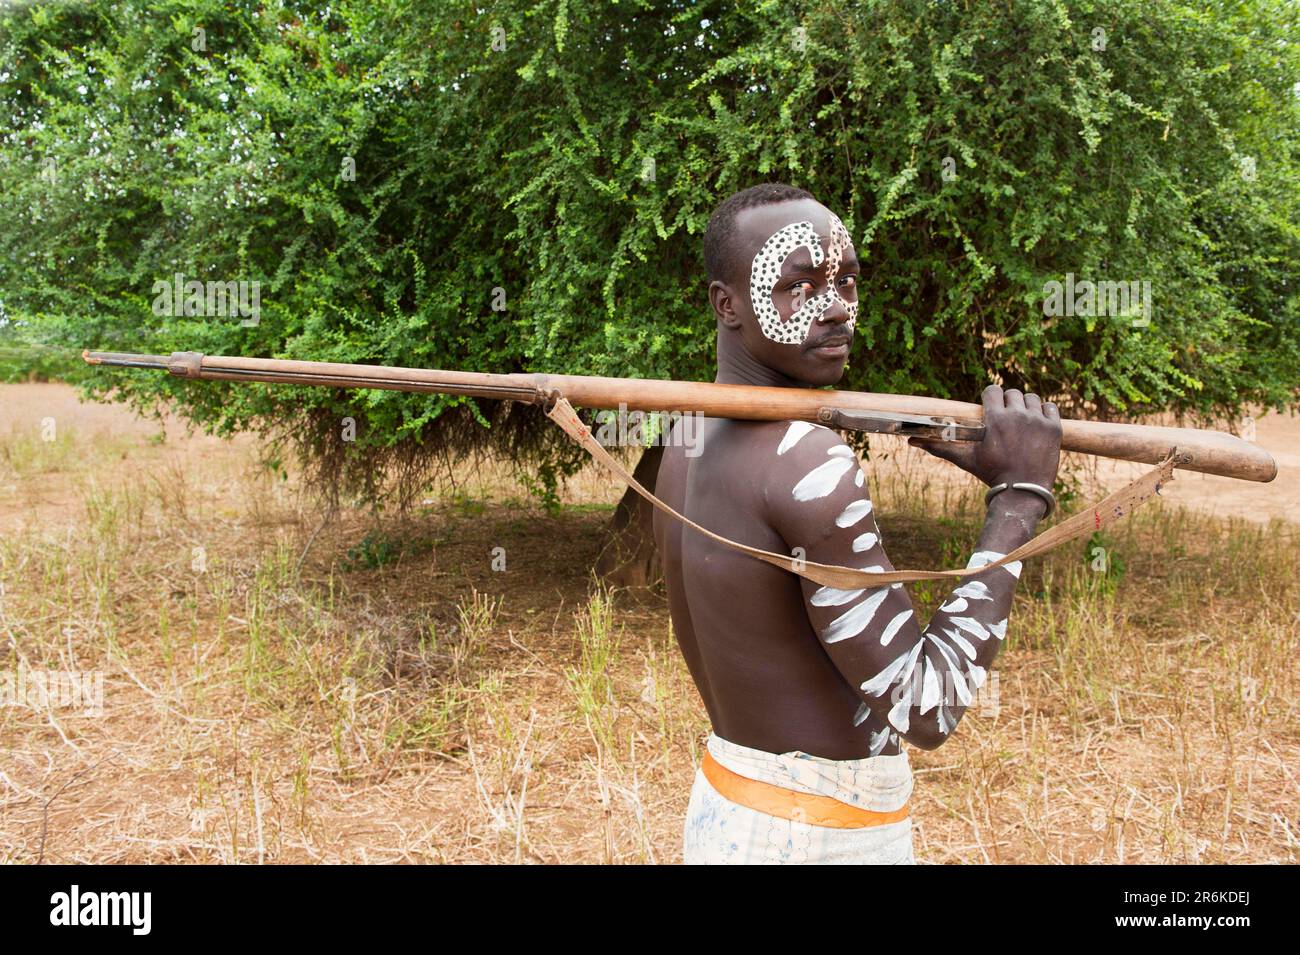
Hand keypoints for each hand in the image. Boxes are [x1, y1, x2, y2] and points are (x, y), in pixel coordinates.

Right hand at [909, 385, 1061, 488]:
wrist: (1023, 491)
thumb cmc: (991, 474)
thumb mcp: (965, 459)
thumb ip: (940, 447)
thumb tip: (911, 441)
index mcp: (995, 419)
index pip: (993, 390)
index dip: (991, 398)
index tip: (991, 408)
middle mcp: (1017, 415)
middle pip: (1012, 393)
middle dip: (1007, 402)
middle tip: (1006, 418)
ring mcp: (1038, 421)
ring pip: (1032, 398)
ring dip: (1026, 406)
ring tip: (1022, 421)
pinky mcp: (1054, 428)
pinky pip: (1051, 407)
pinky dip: (1044, 412)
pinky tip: (1037, 424)